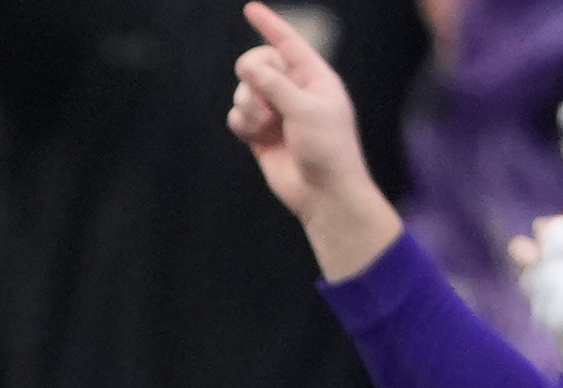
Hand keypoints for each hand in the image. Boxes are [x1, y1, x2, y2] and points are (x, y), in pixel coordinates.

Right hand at [228, 2, 399, 280]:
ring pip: (243, 91)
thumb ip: (275, 84)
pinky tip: (257, 138)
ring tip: (267, 127)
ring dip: (250, 108)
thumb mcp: (305, 109)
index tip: (250, 8)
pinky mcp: (260, 133)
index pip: (288, 43)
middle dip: (254, 80)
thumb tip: (246, 67)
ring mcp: (276, 111)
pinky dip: (243, 125)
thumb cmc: (326, 148)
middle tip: (265, 100)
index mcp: (314, 76)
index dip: (269, 25)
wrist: (322, 193)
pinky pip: (236, 116)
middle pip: (256, 64)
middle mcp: (293, 90)